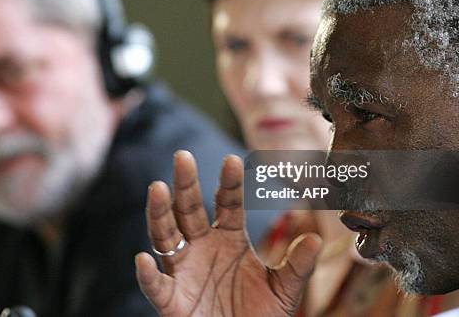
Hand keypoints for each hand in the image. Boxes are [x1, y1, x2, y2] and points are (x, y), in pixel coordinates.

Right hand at [135, 151, 321, 316]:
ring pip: (166, 236)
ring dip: (160, 213)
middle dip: (186, 184)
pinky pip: (156, 286)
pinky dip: (148, 275)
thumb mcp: (284, 290)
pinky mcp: (172, 300)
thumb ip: (297, 266)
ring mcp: (184, 271)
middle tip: (183, 156)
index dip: (229, 183)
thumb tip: (315, 239)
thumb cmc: (259, 315)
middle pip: (189, 210)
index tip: (232, 160)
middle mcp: (202, 248)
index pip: (227, 204)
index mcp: (229, 239)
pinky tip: (143, 259)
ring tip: (157, 188)